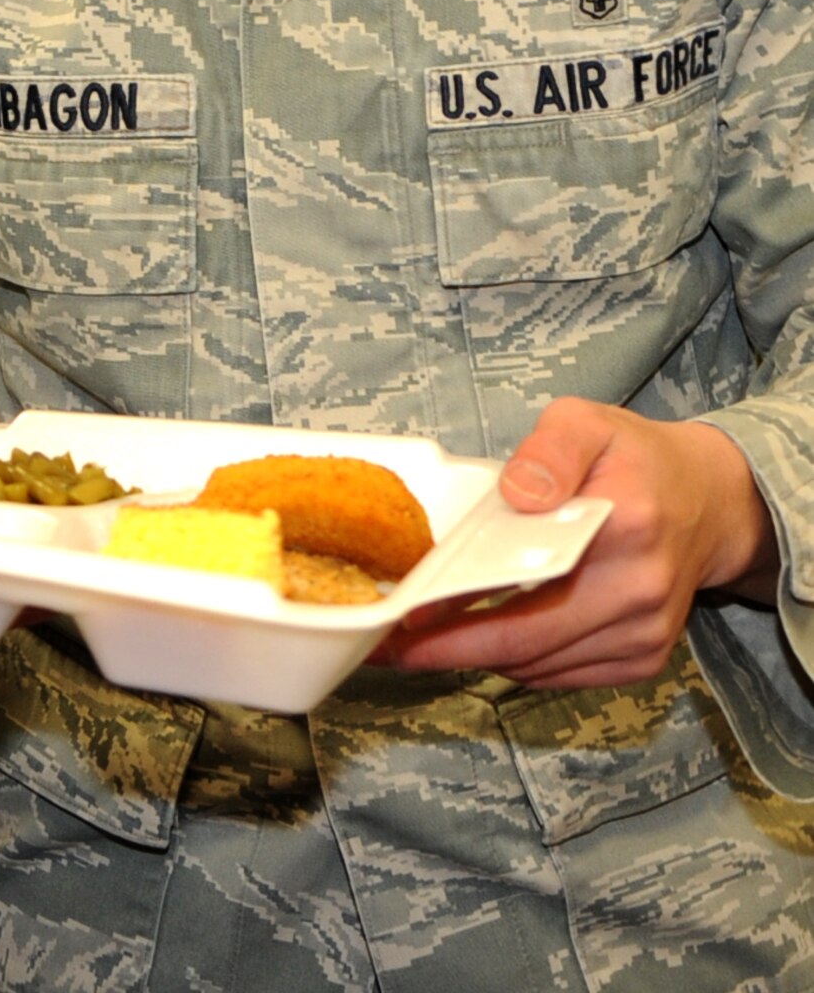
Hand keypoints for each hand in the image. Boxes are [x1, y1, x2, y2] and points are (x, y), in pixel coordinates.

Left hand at [384, 398, 778, 689]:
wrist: (707, 502)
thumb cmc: (635, 460)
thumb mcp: (587, 421)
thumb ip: (549, 450)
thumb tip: (518, 493)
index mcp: (624, 526)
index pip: (529, 584)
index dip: (463, 612)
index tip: (408, 618)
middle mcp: (638, 590)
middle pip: (527, 642)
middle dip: (450, 649)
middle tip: (391, 645)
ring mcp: (644, 634)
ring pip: (539, 666)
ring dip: (479, 657)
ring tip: (424, 639)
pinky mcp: (643, 658)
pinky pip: (562, 675)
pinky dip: (517, 662)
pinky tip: (484, 639)